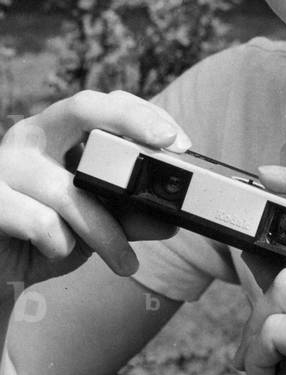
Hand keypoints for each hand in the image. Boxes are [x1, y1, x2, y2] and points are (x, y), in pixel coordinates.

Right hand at [0, 90, 190, 295]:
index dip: (144, 116)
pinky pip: (43, 222)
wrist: (0, 270)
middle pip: (84, 107)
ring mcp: (5, 164)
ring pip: (73, 189)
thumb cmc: (49, 236)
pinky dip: (61, 246)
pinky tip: (54, 253)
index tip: (179, 143)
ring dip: (107, 233)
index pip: (105, 103)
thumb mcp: (98, 223)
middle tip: (167, 147)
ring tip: (125, 262)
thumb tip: (172, 220)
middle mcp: (31, 135)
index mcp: (58, 131)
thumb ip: (132, 216)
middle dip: (132, 120)